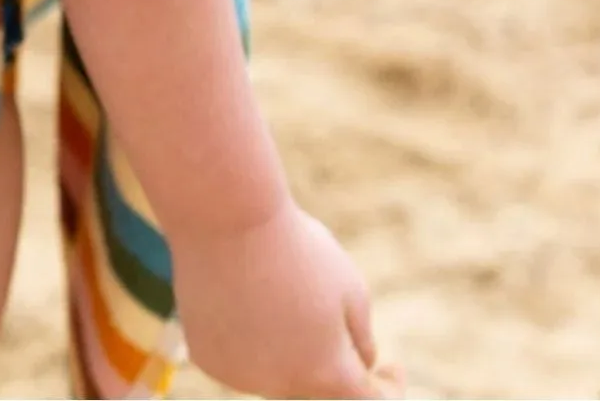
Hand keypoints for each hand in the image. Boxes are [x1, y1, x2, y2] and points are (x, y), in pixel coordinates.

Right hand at [172, 203, 400, 398]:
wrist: (223, 216)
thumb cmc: (294, 247)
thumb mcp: (349, 287)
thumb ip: (359, 335)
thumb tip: (360, 362)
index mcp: (327, 374)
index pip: (370, 400)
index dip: (388, 386)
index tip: (393, 365)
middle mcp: (281, 385)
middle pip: (317, 382)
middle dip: (328, 353)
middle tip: (322, 303)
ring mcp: (239, 374)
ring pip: (275, 370)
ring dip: (284, 345)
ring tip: (273, 285)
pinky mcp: (206, 356)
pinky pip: (237, 357)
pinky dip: (246, 337)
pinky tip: (240, 293)